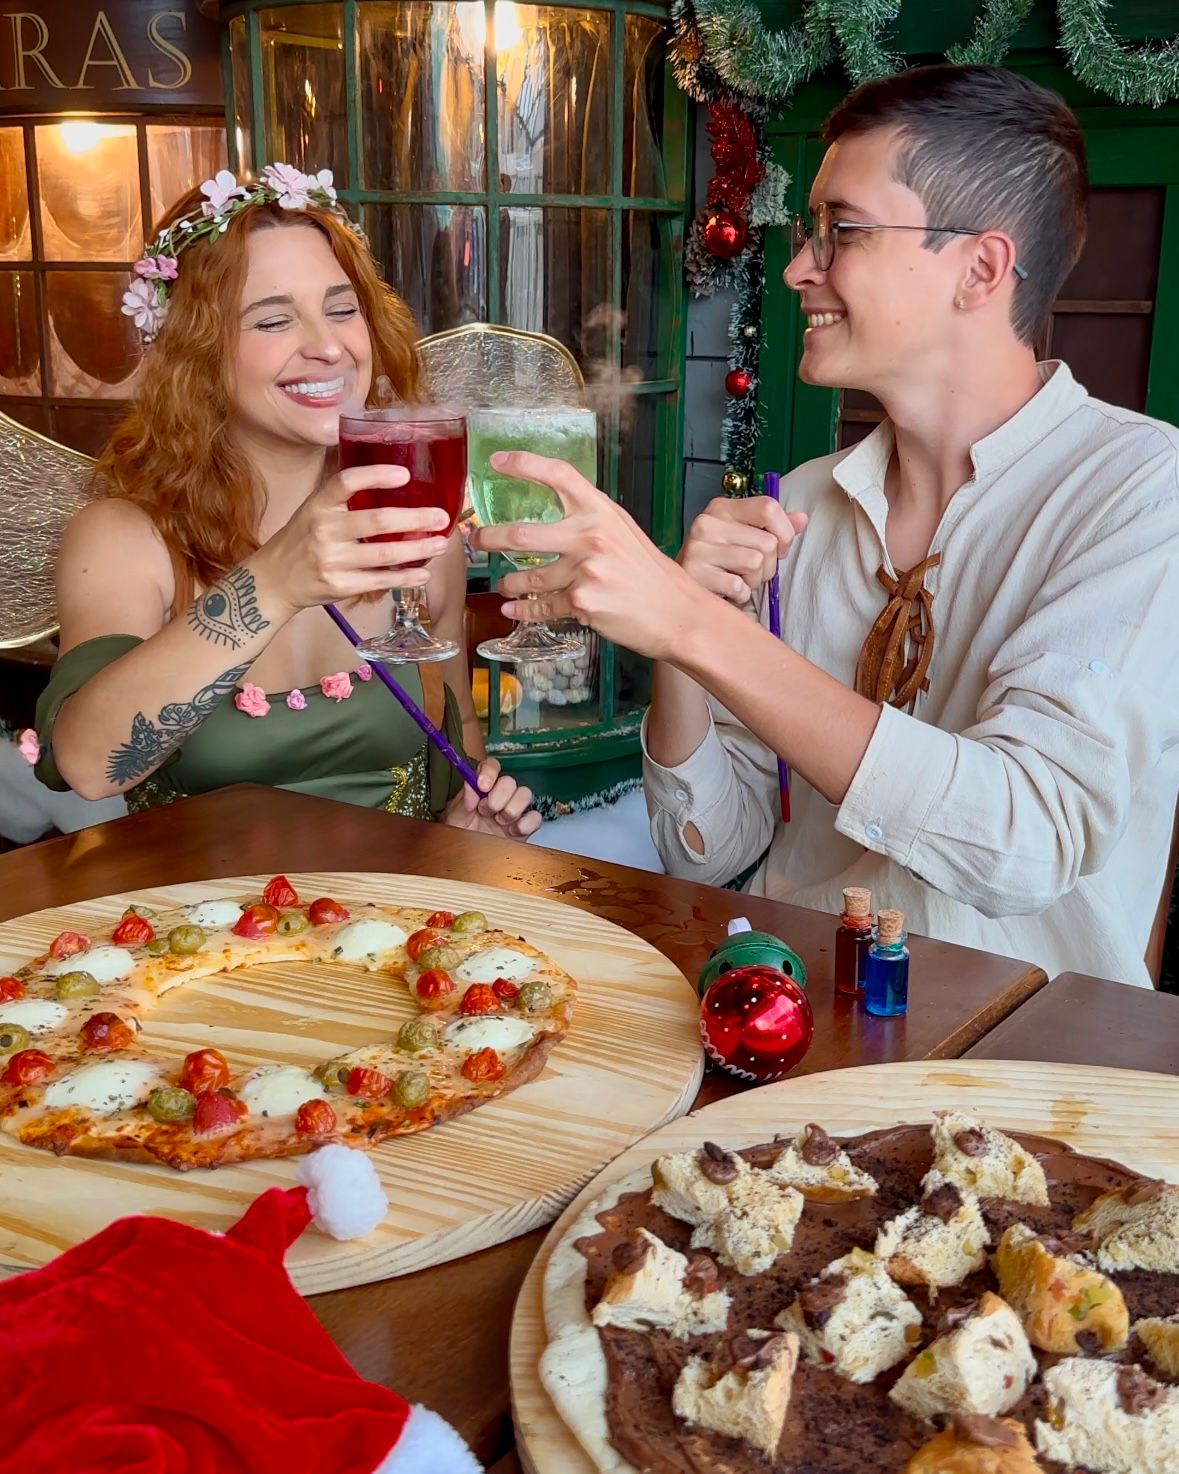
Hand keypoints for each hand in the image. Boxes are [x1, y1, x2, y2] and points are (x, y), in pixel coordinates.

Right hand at [254, 465, 453, 614]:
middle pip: (377, 521)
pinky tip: (422, 573)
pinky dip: (405, 578)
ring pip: (384, 554)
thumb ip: (344, 498)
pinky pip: (380, 581)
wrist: (274, 579)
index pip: (346, 481)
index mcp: (318, 504)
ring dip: (418, 549)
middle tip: (441, 517)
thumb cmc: (302, 539)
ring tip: (441, 544)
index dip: (377, 475)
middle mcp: (324, 530)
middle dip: (415, 519)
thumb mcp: (314, 510)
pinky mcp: (340, 586)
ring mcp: (332, 560)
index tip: (405, 473)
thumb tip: (393, 482)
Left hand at [444, 758, 541, 840]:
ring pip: (525, 794)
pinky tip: (511, 832)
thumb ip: (462, 803)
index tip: (483, 785)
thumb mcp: (454, 820)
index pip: (491, 767)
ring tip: (498, 823)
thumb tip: (471, 786)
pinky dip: (526, 824)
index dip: (490, 772)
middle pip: (510, 781)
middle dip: (499, 796)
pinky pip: (535, 817)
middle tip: (486, 811)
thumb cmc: (460, 837)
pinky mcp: (524, 827)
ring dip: (511, 809)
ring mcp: (513, 811)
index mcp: (481, 789)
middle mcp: (499, 796)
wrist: (468, 862)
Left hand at [469, 453, 785, 660]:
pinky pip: (541, 606)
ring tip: (502, 587)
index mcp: (602, 511)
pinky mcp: (582, 603)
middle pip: (522, 533)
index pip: (558, 474)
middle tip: (476, 541)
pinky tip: (513, 610)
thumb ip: (589, 524)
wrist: (678, 612)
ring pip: (528, 577)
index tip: (497, 461)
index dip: (524, 463)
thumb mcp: (624, 533)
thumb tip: (553, 521)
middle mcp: (591, 536)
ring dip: (509, 584)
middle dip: (490, 540)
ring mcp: (586, 571)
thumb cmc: (650, 574)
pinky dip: (524, 610)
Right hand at [679, 496, 807, 604]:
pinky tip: (727, 589)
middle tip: (751, 570)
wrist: (682, 584)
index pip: (768, 507)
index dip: (784, 532)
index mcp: (723, 508)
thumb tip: (802, 519)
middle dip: (768, 564)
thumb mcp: (745, 535)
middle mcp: (708, 523)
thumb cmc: (719, 561)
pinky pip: (739, 586)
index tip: (779, 547)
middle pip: (767, 542)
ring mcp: (699, 547)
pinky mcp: (695, 573)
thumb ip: (774, 526)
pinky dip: (740, 594)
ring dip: (754, 580)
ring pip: (755, 563)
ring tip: (738, 578)